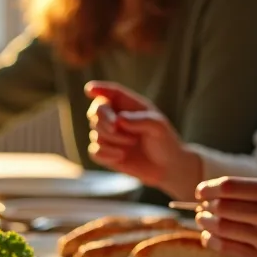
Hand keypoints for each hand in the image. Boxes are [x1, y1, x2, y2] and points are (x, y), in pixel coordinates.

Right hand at [84, 81, 198, 198]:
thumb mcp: (159, 127)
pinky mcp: (105, 153)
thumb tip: (118, 119)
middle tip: (114, 128)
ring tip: (132, 143)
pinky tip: (121, 156)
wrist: (166, 167)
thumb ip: (140, 120)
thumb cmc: (165, 142)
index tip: (89, 89)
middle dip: (103, 120)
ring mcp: (109, 136)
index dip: (99, 89)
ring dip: (112, 139)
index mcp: (128, 106)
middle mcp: (115, 118)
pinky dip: (106, 153)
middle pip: (96, 111)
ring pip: (95, 133)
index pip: (111, 93)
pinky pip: (94, 151)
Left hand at [193, 177, 256, 256]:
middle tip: (202, 208)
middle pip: (222, 208)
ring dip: (205, 223)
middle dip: (206, 207)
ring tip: (203, 219)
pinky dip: (211, 241)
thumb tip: (205, 194)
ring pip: (221, 228)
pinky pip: (226, 249)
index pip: (230, 188)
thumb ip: (246, 190)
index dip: (208, 189)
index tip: (200, 192)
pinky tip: (209, 236)